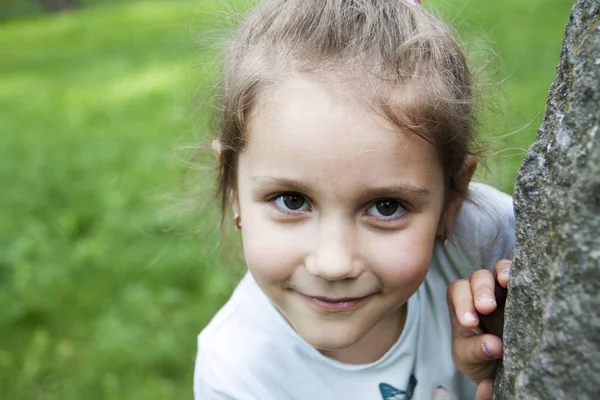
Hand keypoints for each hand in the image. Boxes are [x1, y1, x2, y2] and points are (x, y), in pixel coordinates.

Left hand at [447, 260, 510, 399]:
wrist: (500, 369)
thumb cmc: (478, 358)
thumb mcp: (469, 359)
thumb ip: (476, 351)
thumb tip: (494, 346)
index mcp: (462, 303)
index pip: (458, 291)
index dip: (463, 302)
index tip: (470, 323)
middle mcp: (481, 292)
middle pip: (478, 277)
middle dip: (481, 290)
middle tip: (486, 308)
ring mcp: (504, 291)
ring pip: (499, 269)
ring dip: (501, 273)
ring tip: (505, 282)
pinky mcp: (525, 293)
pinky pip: (522, 275)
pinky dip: (521, 273)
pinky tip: (524, 282)